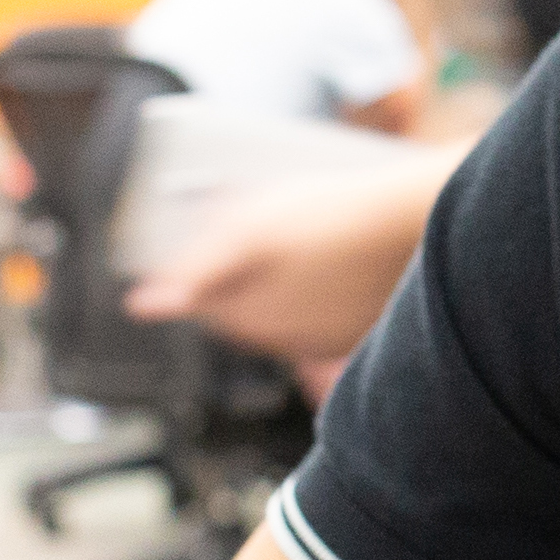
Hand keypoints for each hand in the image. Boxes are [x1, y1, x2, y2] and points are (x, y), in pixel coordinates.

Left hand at [120, 160, 449, 370]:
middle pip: (243, 305)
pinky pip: (325, 308)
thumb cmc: (331, 217)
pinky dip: (320, 284)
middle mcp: (287, 342)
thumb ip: (192, 271)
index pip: (201, 301)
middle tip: (260, 223)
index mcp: (250, 322)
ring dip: (282, 275)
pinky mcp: (362, 328)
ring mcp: (327, 339)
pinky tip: (333, 248)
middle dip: (242, 269)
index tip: (216, 229)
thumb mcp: (246, 229)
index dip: (202, 262)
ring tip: (301, 229)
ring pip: (286, 307)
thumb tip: (141, 306)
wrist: (418, 217)